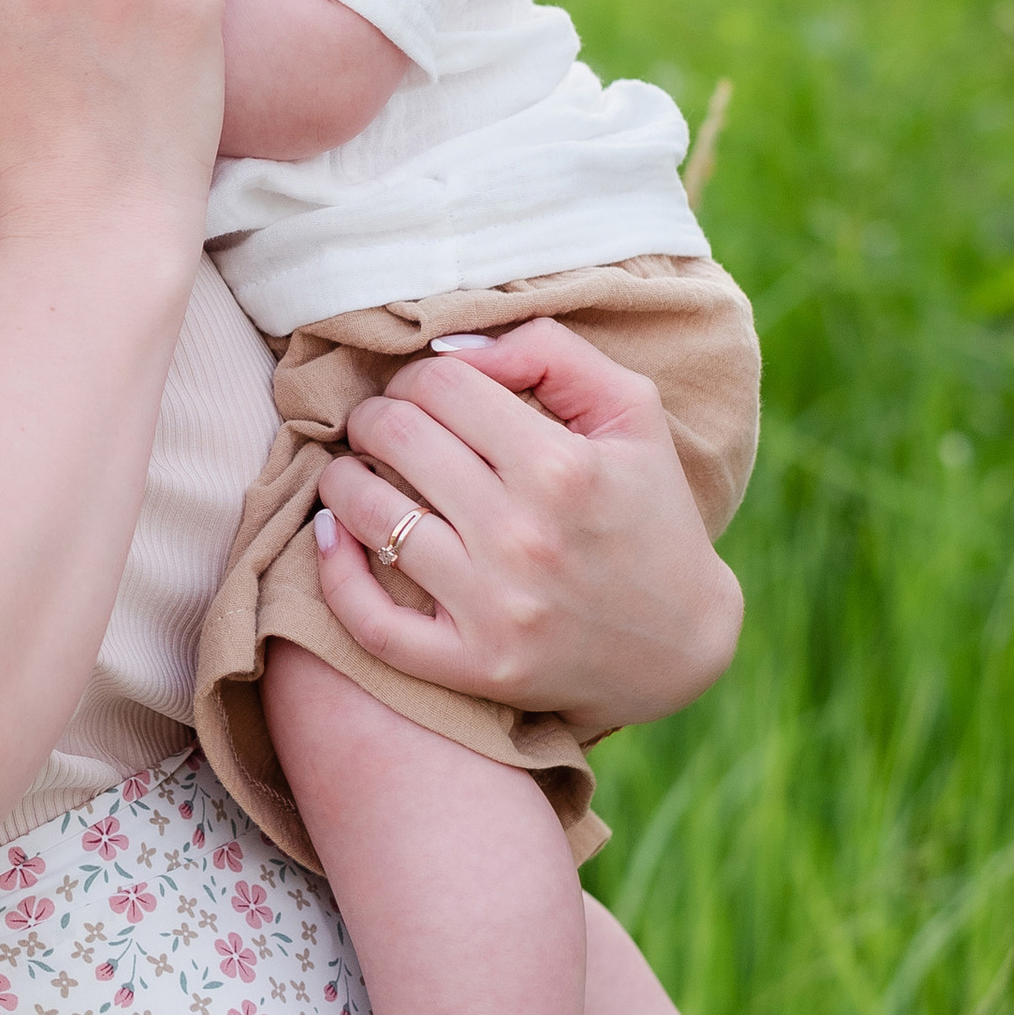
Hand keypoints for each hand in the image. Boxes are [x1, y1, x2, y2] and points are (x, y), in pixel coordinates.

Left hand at [313, 317, 741, 725]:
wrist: (680, 644)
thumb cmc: (649, 511)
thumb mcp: (630, 413)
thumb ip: (548, 353)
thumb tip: (449, 347)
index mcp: (562, 467)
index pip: (442, 385)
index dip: (417, 376)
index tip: (419, 391)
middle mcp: (524, 537)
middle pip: (398, 438)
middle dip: (374, 418)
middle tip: (380, 426)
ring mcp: (495, 609)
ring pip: (368, 514)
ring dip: (344, 479)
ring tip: (353, 471)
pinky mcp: (474, 666)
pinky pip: (369, 620)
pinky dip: (334, 571)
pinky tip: (334, 534)